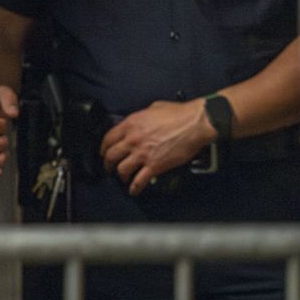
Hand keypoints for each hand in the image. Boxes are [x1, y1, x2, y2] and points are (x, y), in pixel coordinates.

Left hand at [100, 99, 215, 195]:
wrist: (195, 124)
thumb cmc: (179, 114)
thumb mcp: (153, 108)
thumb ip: (142, 117)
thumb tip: (140, 122)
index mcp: (131, 124)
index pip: (108, 138)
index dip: (103, 147)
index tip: (104, 152)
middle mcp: (133, 140)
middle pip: (111, 155)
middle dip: (107, 164)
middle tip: (109, 168)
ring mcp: (142, 154)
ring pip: (122, 169)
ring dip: (120, 176)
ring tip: (123, 179)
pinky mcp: (155, 166)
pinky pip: (139, 181)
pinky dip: (134, 188)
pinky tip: (134, 191)